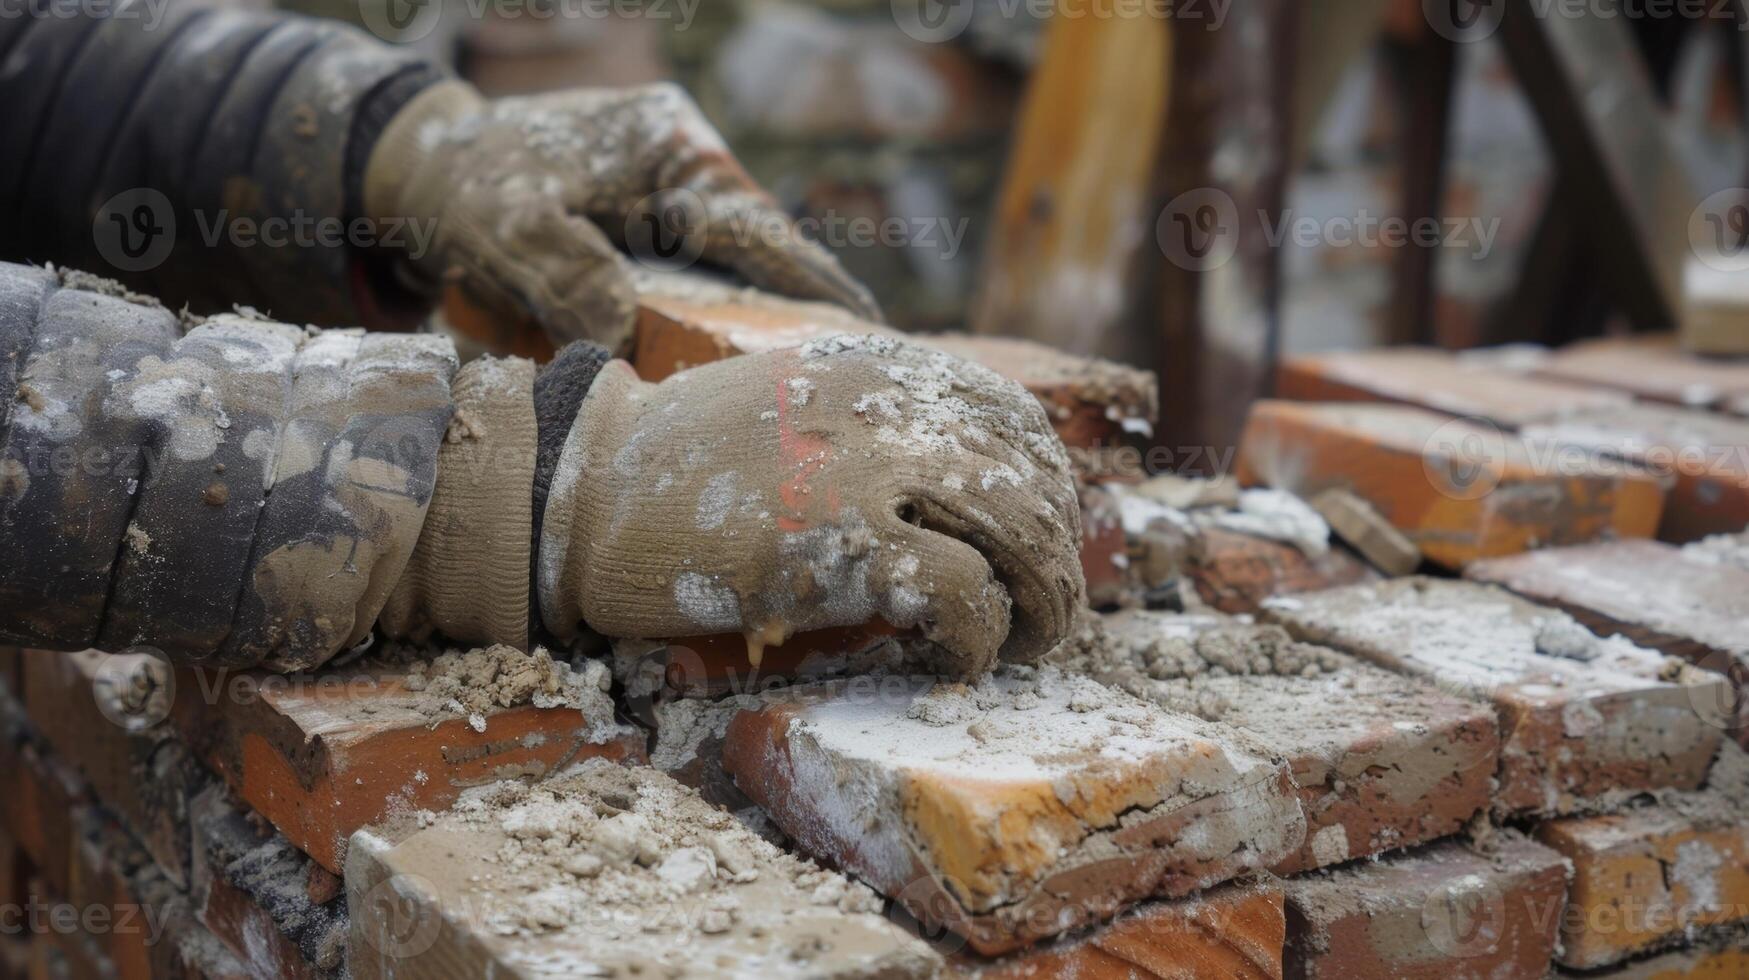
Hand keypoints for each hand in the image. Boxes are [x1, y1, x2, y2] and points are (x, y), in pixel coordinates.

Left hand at [365, 81, 879, 352]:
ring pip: (738, 255)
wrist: (423, 164)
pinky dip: (725, 300)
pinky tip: (747, 342)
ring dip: (766, 305)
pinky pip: (705, 262)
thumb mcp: (509, 228)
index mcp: (670, 150)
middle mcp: (686, 159)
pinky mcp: (654, 208)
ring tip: (817, 363)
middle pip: (763, 245)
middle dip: (804, 301)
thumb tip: (621, 333)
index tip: (868, 331)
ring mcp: (673, 181)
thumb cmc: (467, 187)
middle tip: (856, 365)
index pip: (760, 232)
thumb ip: (568, 273)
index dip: (815, 286)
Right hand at [538, 337, 1084, 676]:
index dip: (1045, 489)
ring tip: (1018, 645)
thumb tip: (949, 478)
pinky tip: (951, 663)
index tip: (1031, 545)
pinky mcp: (842, 542)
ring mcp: (871, 468)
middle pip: (1036, 480)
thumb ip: (869, 420)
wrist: (584, 488)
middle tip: (1042, 613)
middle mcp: (891, 404)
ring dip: (1042, 605)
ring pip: (1026, 534)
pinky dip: (979, 642)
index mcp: (879, 369)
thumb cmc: (676, 466)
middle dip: (1058, 560)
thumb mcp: (791, 406)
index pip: (1015, 420)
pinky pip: (966, 596)